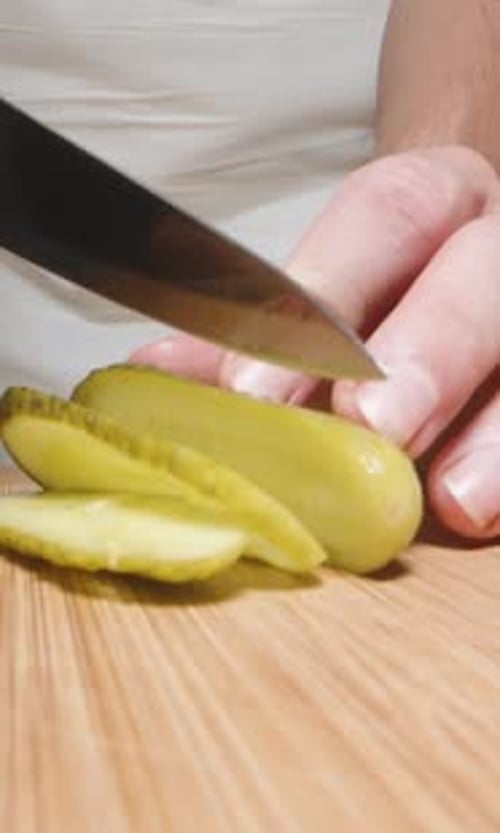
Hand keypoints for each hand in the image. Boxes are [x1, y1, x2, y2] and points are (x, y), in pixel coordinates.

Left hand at [131, 147, 499, 539]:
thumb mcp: (328, 293)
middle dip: (429, 349)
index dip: (320, 296)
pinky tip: (482, 515)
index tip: (255, 391)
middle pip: (481, 272)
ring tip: (453, 499)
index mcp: (427, 206)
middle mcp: (495, 244)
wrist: (475, 276)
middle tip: (375, 426)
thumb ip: (251, 332)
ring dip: (497, 430)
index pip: (381, 218)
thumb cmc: (391, 292)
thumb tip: (154, 374)